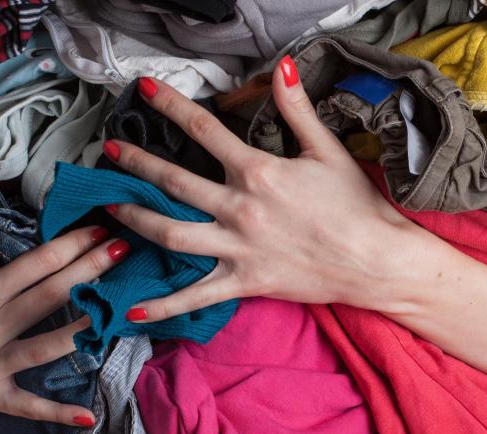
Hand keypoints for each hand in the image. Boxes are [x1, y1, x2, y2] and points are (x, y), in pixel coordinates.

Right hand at [0, 219, 130, 425]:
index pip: (36, 265)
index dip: (71, 246)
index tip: (101, 230)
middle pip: (50, 296)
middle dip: (90, 271)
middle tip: (125, 251)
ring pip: (46, 346)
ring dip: (85, 329)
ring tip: (121, 310)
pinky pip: (27, 405)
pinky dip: (56, 413)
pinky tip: (89, 418)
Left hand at [101, 58, 438, 321]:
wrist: (376, 260)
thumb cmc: (356, 206)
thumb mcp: (328, 150)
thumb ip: (297, 110)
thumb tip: (281, 67)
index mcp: (258, 172)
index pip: (204, 131)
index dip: (172, 106)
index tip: (146, 89)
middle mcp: (240, 209)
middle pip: (174, 182)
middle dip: (137, 163)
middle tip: (110, 151)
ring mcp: (238, 248)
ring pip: (172, 234)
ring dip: (136, 219)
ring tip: (111, 209)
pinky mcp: (244, 281)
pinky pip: (196, 296)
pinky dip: (164, 306)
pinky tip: (132, 312)